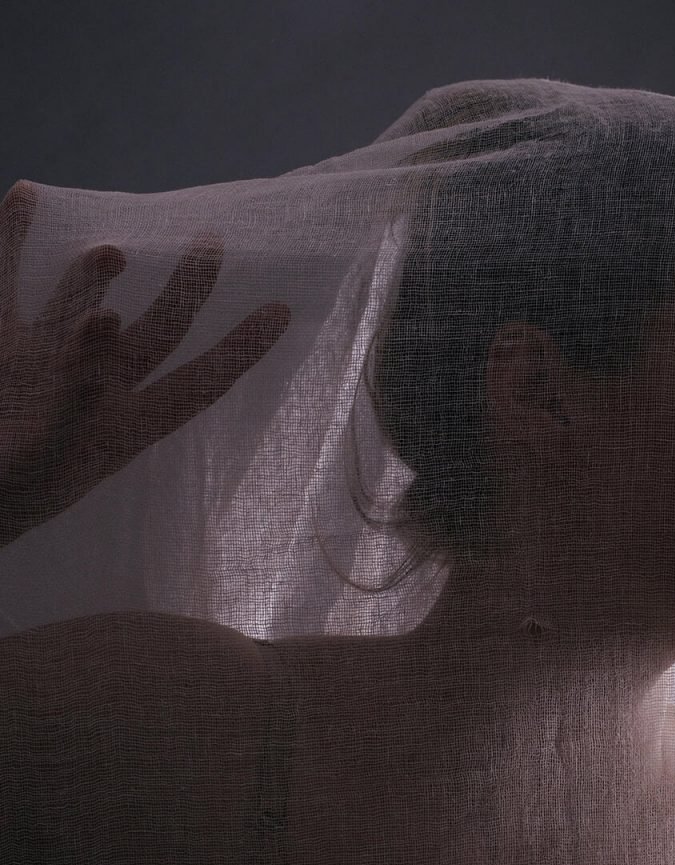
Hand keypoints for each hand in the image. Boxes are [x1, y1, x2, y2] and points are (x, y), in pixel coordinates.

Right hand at [0, 180, 290, 545]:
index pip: (200, 383)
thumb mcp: (46, 454)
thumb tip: (109, 317)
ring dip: (97, 273)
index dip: (240, 350)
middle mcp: (95, 388)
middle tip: (211, 242)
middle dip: (186, 290)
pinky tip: (28, 196)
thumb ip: (80, 390)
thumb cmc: (9, 491)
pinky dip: (13, 240)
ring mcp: (43, 365)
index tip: (280, 311)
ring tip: (116, 250)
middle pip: (155, 331)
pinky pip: (6, 284)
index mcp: (126, 426)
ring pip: (83, 303)